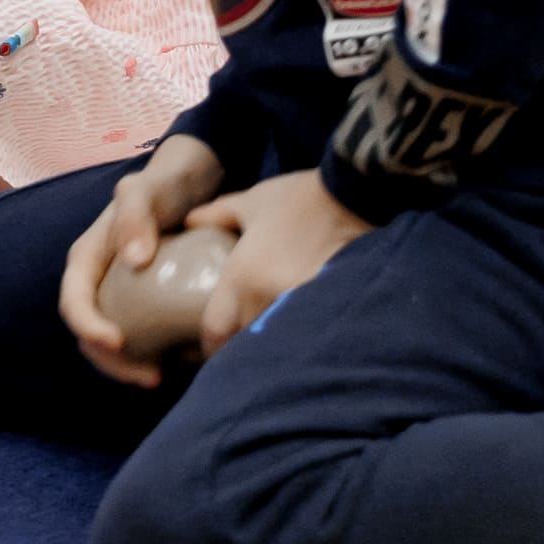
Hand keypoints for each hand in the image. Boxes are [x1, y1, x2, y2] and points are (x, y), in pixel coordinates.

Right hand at [59, 134, 227, 387]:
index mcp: (86, 259)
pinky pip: (138, 337)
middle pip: (87, 333)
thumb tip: (135, 259)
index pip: (73, 301)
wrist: (190, 185)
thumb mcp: (145, 191)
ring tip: (159, 377)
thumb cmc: (162, 185)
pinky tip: (176, 363)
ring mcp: (120, 295)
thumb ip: (136, 216)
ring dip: (127, 367)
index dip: (88, 327)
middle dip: (111, 362)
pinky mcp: (144, 304)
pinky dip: (149, 355)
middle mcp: (97, 281)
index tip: (117, 342)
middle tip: (149, 376)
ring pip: (110, 343)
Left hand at [186, 169, 370, 356]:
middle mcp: (266, 298)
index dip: (209, 346)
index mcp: (242, 277)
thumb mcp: (251, 201)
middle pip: (245, 343)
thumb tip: (189, 222)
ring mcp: (298, 306)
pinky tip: (297, 329)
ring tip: (267, 338)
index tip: (209, 347)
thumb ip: (215, 214)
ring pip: (274, 342)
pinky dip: (297, 334)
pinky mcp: (328, 307)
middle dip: (239, 346)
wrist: (353, 197)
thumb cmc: (296, 198)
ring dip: (268, 343)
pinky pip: (304, 332)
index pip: (216, 332)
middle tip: (238, 342)